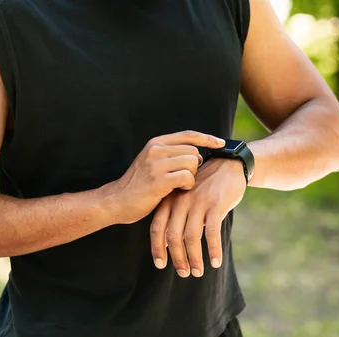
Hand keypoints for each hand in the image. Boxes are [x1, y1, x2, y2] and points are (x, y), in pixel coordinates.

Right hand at [107, 131, 224, 224]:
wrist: (116, 201)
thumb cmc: (138, 185)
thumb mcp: (152, 162)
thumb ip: (170, 155)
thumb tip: (197, 155)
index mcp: (156, 142)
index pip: (188, 135)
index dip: (207, 138)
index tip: (221, 143)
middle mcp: (156, 149)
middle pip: (194, 152)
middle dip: (194, 167)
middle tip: (182, 179)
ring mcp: (157, 163)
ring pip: (192, 163)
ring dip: (191, 177)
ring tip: (178, 185)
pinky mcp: (159, 179)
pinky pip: (188, 177)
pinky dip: (188, 185)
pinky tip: (178, 190)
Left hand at [150, 158, 246, 277]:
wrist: (229, 165)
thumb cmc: (206, 186)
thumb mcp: (186, 197)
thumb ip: (175, 217)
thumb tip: (167, 245)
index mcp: (171, 199)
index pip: (157, 227)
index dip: (157, 248)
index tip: (160, 265)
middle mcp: (181, 201)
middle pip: (173, 235)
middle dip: (177, 258)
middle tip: (183, 273)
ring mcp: (198, 202)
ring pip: (192, 237)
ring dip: (194, 258)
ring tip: (197, 272)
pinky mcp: (216, 204)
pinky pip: (212, 232)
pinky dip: (213, 250)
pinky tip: (215, 262)